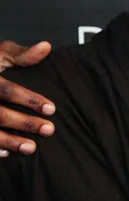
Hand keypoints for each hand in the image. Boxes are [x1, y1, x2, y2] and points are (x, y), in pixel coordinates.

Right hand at [0, 41, 54, 155]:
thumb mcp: (0, 54)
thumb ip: (21, 54)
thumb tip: (46, 47)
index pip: (7, 90)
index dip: (29, 99)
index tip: (51, 108)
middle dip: (24, 123)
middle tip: (49, 129)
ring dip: (10, 141)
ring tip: (31, 148)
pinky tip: (7, 153)